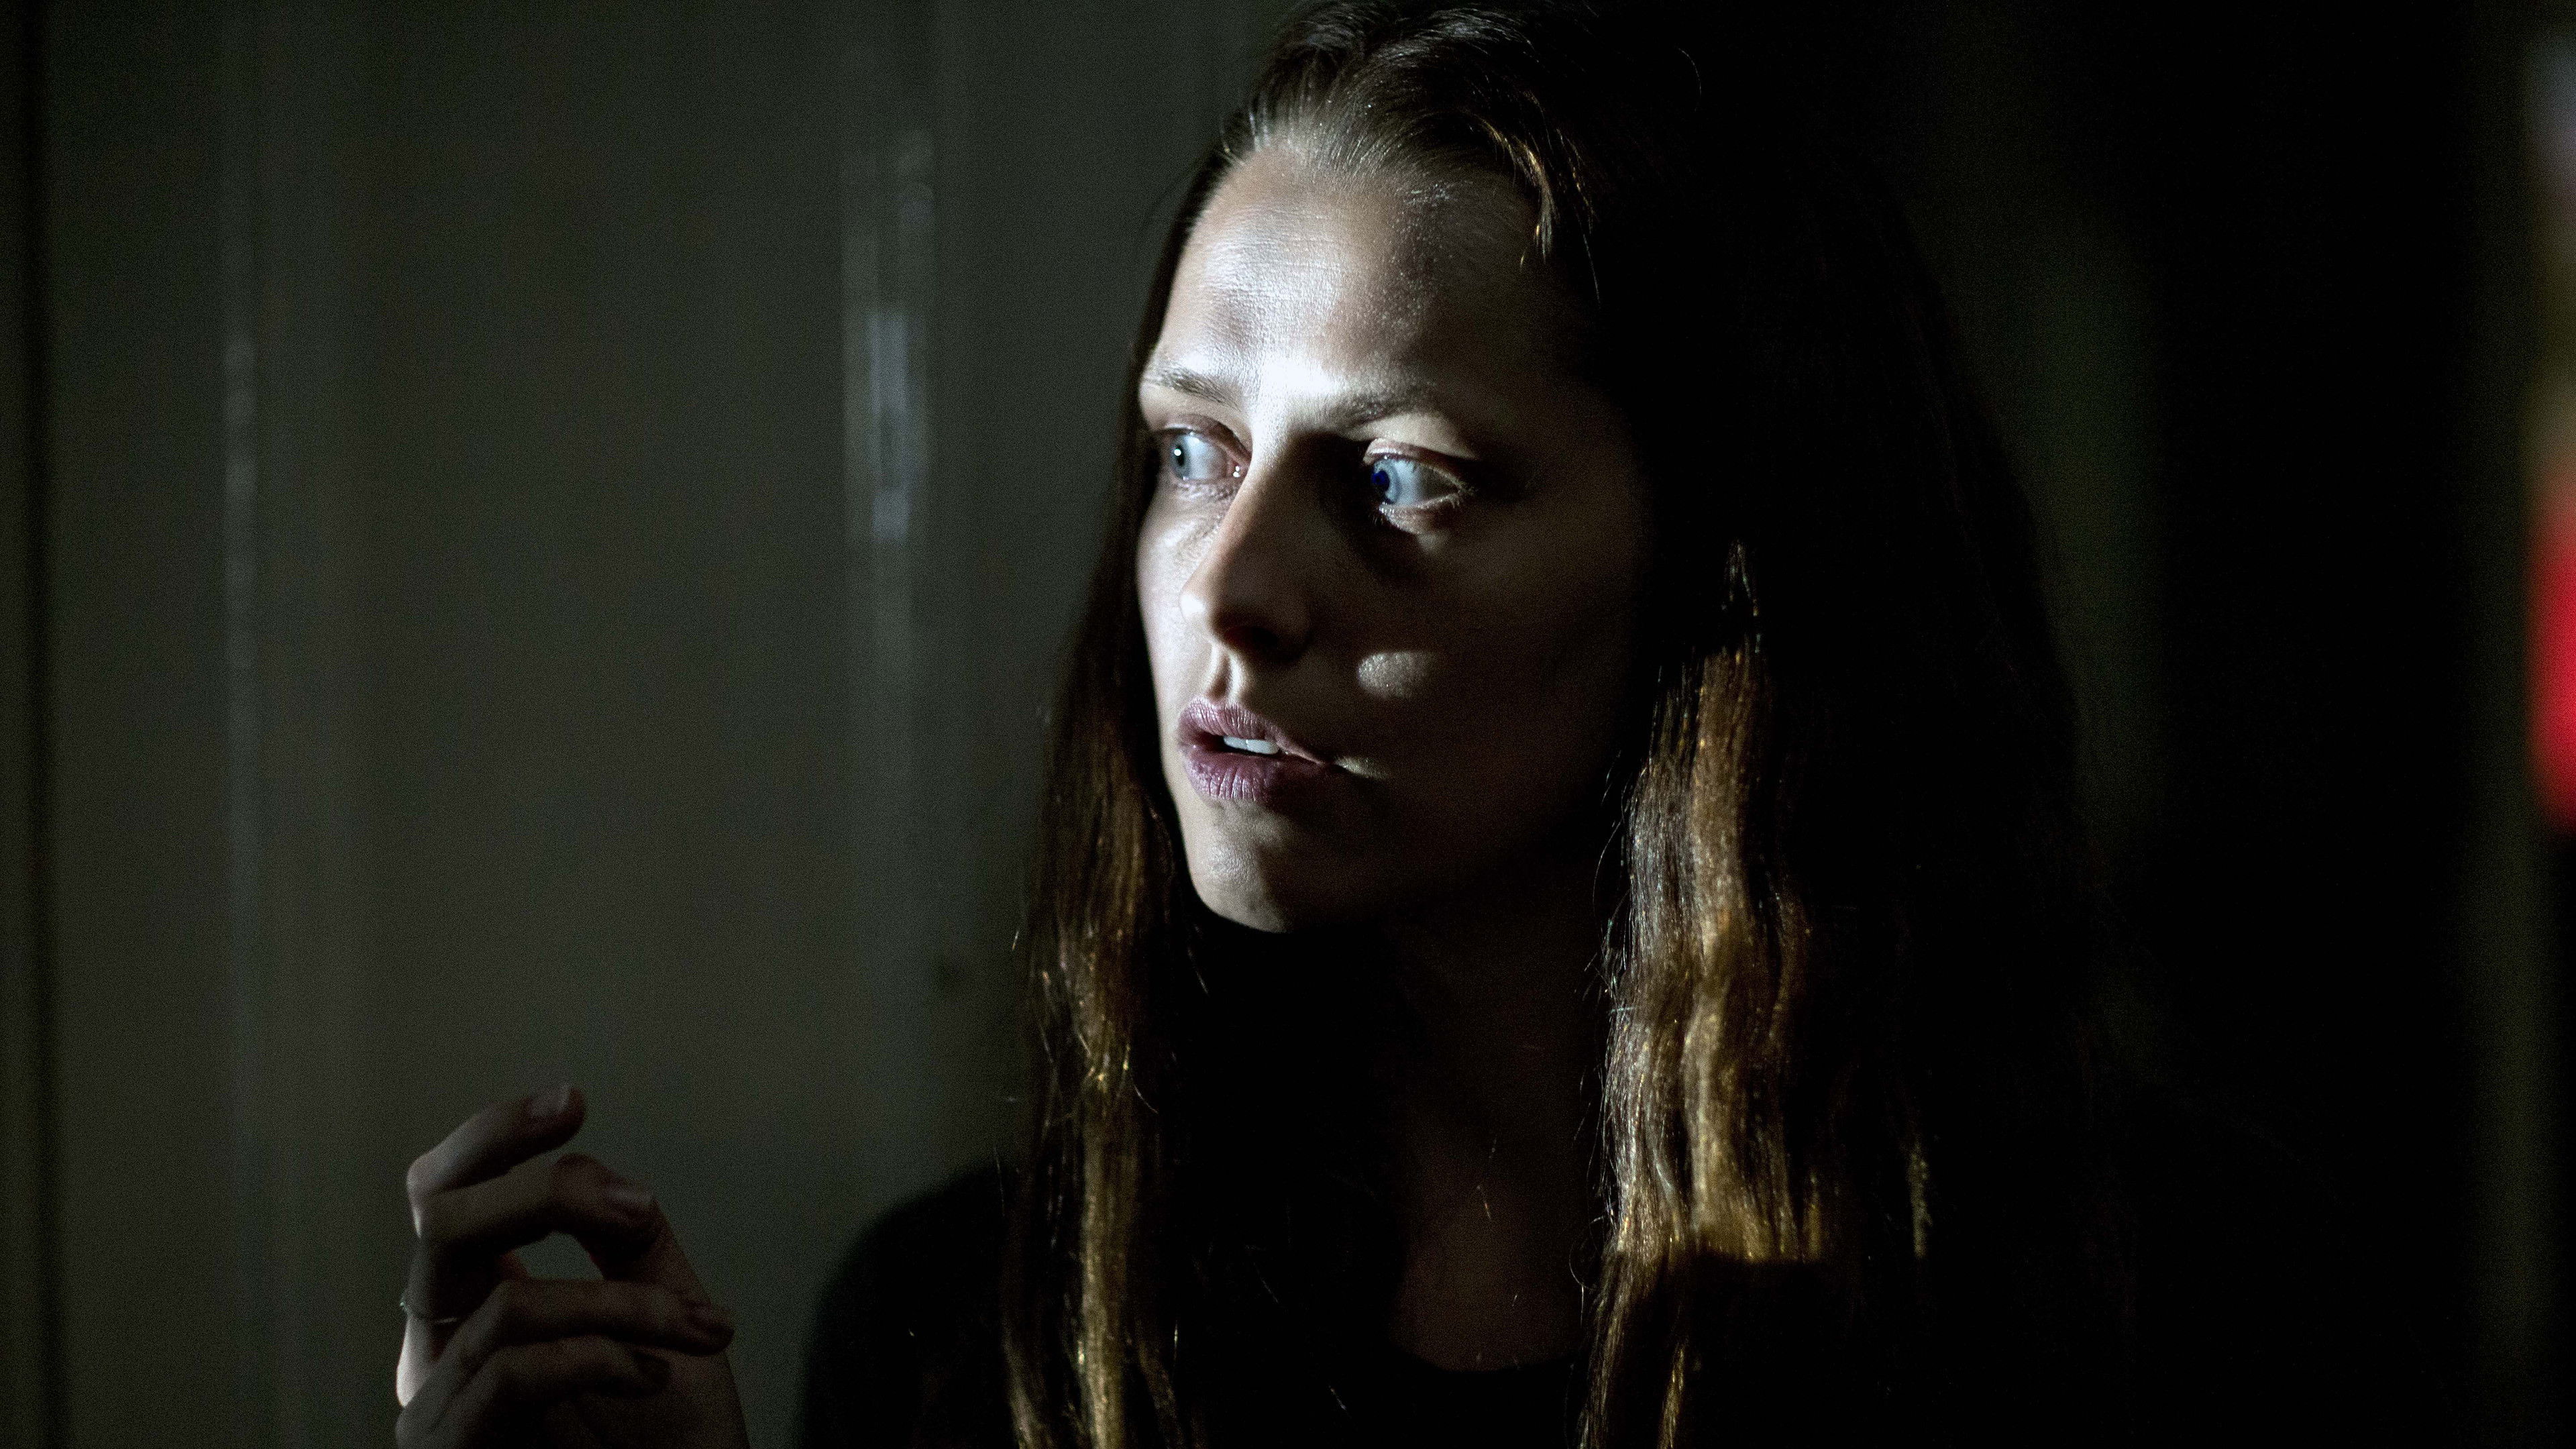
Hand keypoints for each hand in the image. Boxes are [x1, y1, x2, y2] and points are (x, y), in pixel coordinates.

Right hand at [394, 1087, 749, 1448]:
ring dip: (626, 1306)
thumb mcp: (663, 1318)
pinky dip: (599, 1356)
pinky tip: (654, 1378)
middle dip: (548, 1195)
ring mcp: (437, 1407)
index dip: (492, 1138)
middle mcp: (438, 1350)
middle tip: (640, 1214)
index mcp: (475, 1305)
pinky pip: (511, 1369)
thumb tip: (606, 1178)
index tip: (574, 1101)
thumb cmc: (673, 1445)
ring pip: (511, 1302)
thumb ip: (628, 1245)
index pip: (441, 1196)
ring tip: (698, 1332)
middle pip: (440, 1223)